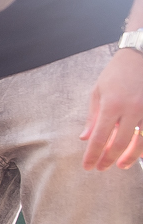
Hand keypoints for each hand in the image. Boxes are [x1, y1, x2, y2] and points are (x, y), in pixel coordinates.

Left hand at [80, 49, 142, 169]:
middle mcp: (132, 109)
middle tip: (102, 168)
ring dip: (130, 158)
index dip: (93, 155)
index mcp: (112, 105)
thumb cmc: (117, 73)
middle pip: (120, 144)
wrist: (142, 55)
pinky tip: (139, 153)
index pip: (99, 138)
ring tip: (121, 165)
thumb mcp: (98, 92)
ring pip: (141, 142)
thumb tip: (85, 139)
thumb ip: (93, 118)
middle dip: (109, 159)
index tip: (88, 166)